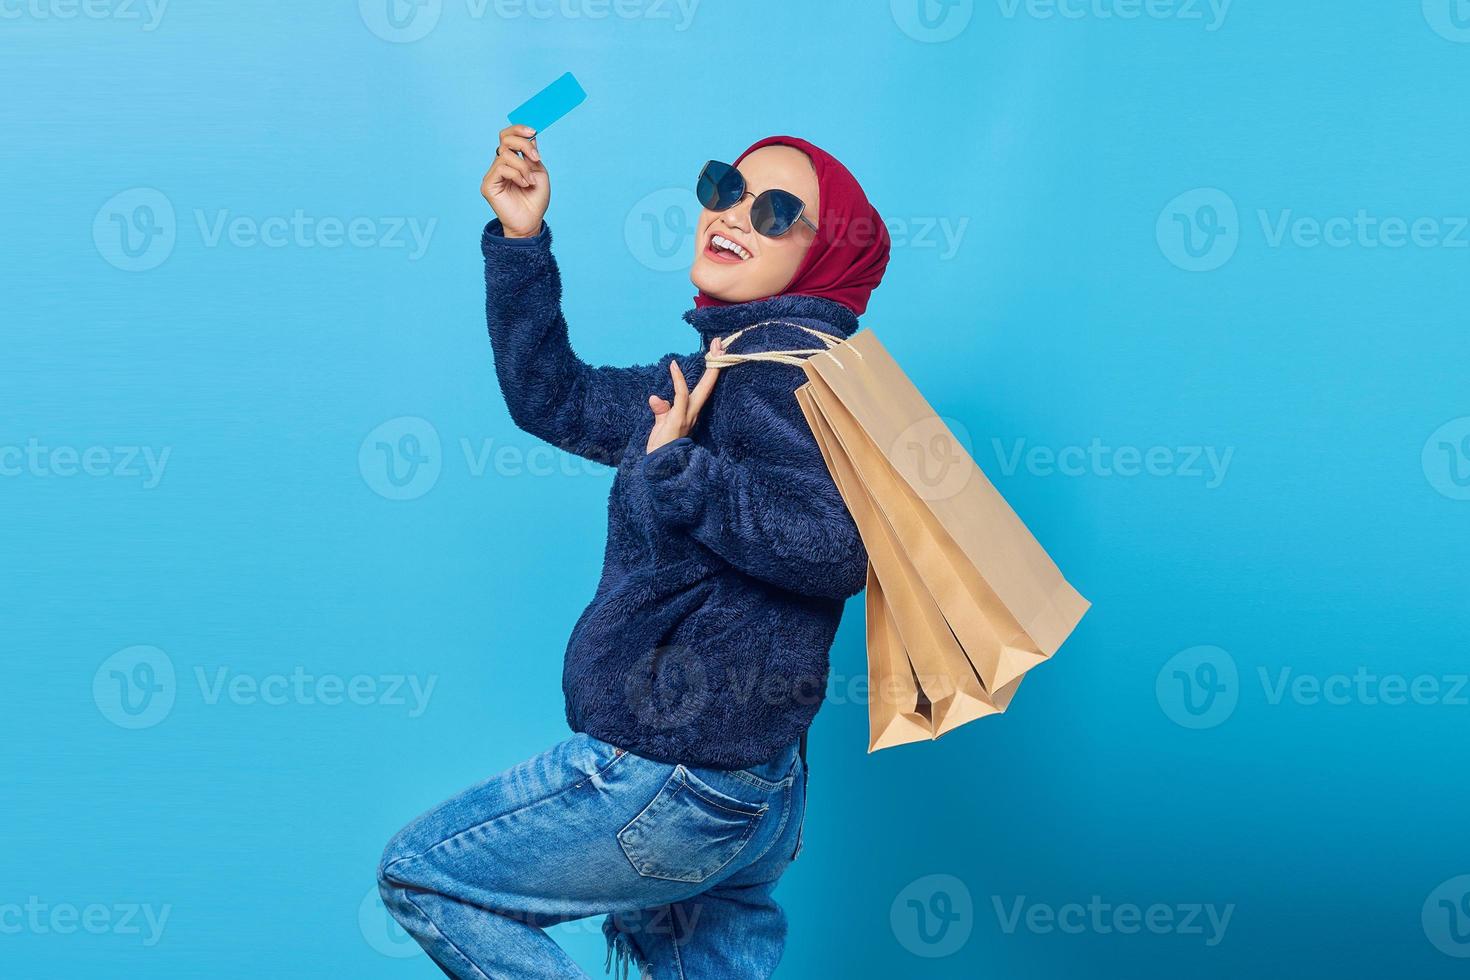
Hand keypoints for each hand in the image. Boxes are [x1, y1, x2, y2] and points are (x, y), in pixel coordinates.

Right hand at [481, 124, 548, 237]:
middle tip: (535, 157)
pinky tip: (524, 185)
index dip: (518, 129)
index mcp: (512, 160)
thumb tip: (530, 135)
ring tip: (531, 181)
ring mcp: (493, 174)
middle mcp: (500, 165)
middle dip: (523, 144)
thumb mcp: (538, 172)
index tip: (533, 130)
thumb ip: (532, 154)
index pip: (508, 136)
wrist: (531, 221)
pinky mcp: (488, 184)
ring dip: (523, 167)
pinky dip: (517, 174)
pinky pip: (501, 169)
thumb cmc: (535, 200)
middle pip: (504, 139)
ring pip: (505, 155)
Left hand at [646, 339, 723, 453]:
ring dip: (708, 367)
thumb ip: (661, 410)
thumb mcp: (661, 425)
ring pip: (702, 388)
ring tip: (712, 348)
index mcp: (692, 411)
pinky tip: (674, 366)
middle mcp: (694, 412)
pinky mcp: (678, 419)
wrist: (661, 466)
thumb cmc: (662, 447)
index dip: (710, 370)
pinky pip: (681, 396)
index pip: (704, 387)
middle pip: (709, 384)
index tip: (715, 351)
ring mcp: (688, 415)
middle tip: (721, 343)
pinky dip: (678, 380)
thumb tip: (655, 397)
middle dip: (716, 363)